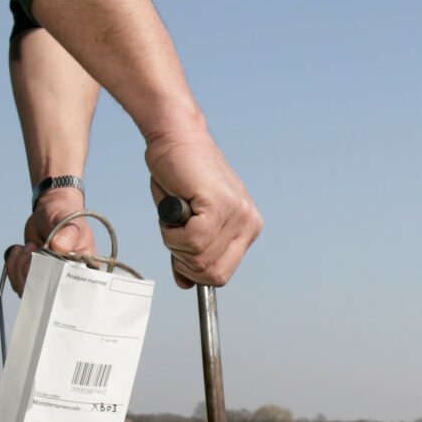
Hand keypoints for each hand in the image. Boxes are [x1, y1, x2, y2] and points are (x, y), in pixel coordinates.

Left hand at [3, 185, 97, 294]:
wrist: (50, 210)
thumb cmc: (65, 215)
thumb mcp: (70, 222)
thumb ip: (68, 234)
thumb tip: (59, 247)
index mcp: (81, 272)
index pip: (68, 292)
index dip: (53, 285)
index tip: (43, 263)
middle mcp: (64, 280)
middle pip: (44, 295)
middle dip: (31, 272)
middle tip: (32, 248)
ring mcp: (46, 280)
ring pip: (27, 290)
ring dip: (19, 268)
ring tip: (27, 247)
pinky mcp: (31, 276)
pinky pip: (16, 282)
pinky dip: (12, 267)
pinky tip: (19, 250)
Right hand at [145, 130, 260, 287]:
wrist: (176, 138)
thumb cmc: (179, 178)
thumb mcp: (187, 224)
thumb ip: (191, 253)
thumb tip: (186, 283)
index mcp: (247, 228)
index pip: (223, 274)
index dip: (195, 271)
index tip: (180, 254)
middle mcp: (248, 222)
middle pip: (213, 274)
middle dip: (184, 261)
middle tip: (175, 232)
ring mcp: (237, 214)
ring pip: (199, 259)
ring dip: (174, 242)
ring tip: (175, 215)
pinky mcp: (219, 205)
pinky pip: (191, 242)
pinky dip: (172, 233)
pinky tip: (175, 210)